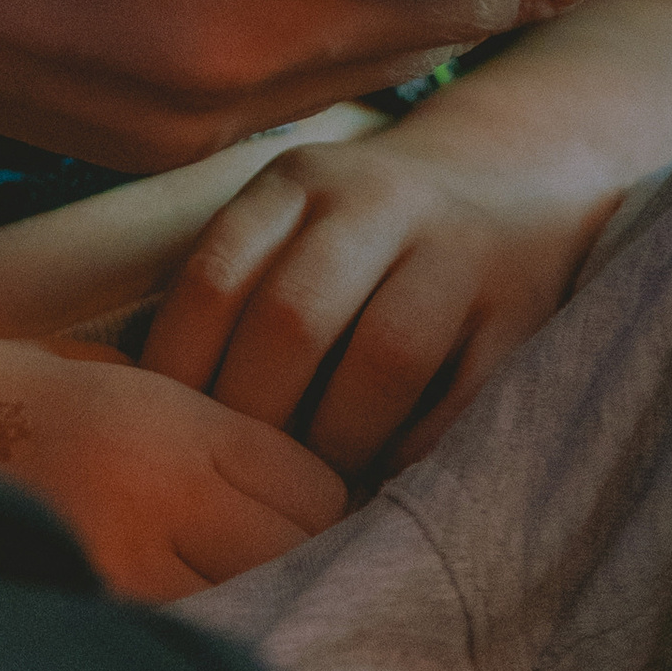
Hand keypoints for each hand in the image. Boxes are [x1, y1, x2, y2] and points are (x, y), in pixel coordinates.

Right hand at [0, 336, 343, 602]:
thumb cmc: (7, 392)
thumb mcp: (118, 379)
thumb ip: (204, 426)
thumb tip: (292, 484)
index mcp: (171, 419)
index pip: (313, 486)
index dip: (321, 504)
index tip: (305, 512)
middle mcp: (160, 493)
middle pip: (295, 552)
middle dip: (295, 557)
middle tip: (267, 555)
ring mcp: (120, 565)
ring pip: (244, 605)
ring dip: (242, 600)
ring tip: (212, 586)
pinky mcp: (81, 614)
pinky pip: (173, 637)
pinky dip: (182, 633)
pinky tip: (161, 616)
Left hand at [138, 115, 603, 487]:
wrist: (514, 182)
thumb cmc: (366, 235)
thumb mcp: (295, 223)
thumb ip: (237, 291)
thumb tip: (150, 411)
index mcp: (299, 181)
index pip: (215, 279)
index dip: (183, 373)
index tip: (172, 436)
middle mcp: (375, 202)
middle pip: (292, 320)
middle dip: (259, 418)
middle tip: (243, 478)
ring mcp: (457, 252)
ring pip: (383, 358)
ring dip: (339, 442)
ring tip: (314, 488)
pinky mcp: (520, 311)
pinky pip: (461, 397)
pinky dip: (414, 448)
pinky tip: (383, 474)